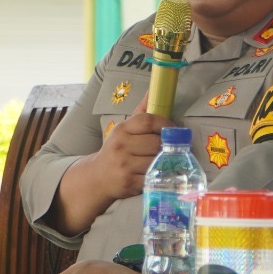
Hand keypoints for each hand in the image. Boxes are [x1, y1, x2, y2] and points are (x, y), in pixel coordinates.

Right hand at [50, 100, 172, 235]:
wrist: (97, 177)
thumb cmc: (116, 150)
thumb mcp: (124, 130)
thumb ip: (141, 112)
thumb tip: (153, 90)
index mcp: (121, 130)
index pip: (147, 121)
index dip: (165, 124)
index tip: (175, 129)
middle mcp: (120, 146)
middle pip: (155, 142)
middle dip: (167, 146)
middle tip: (172, 148)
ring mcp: (124, 166)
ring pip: (156, 161)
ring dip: (166, 162)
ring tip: (168, 162)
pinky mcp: (129, 183)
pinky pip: (153, 178)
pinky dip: (161, 177)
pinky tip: (161, 175)